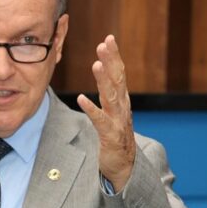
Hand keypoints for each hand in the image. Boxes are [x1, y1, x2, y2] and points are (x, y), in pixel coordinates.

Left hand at [77, 35, 135, 192]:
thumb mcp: (112, 112)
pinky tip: (81, 98)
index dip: (115, 56)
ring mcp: (118, 121)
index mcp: (122, 100)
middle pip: (118, 80)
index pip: (119, 74)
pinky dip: (91, 109)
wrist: (125, 168)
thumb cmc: (116, 138)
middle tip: (105, 43)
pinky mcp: (110, 136)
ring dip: (103, 79)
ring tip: (96, 63)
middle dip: (112, 61)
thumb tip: (104, 73)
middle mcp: (122, 107)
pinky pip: (100, 120)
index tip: (109, 39)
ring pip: (111, 96)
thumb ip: (109, 94)